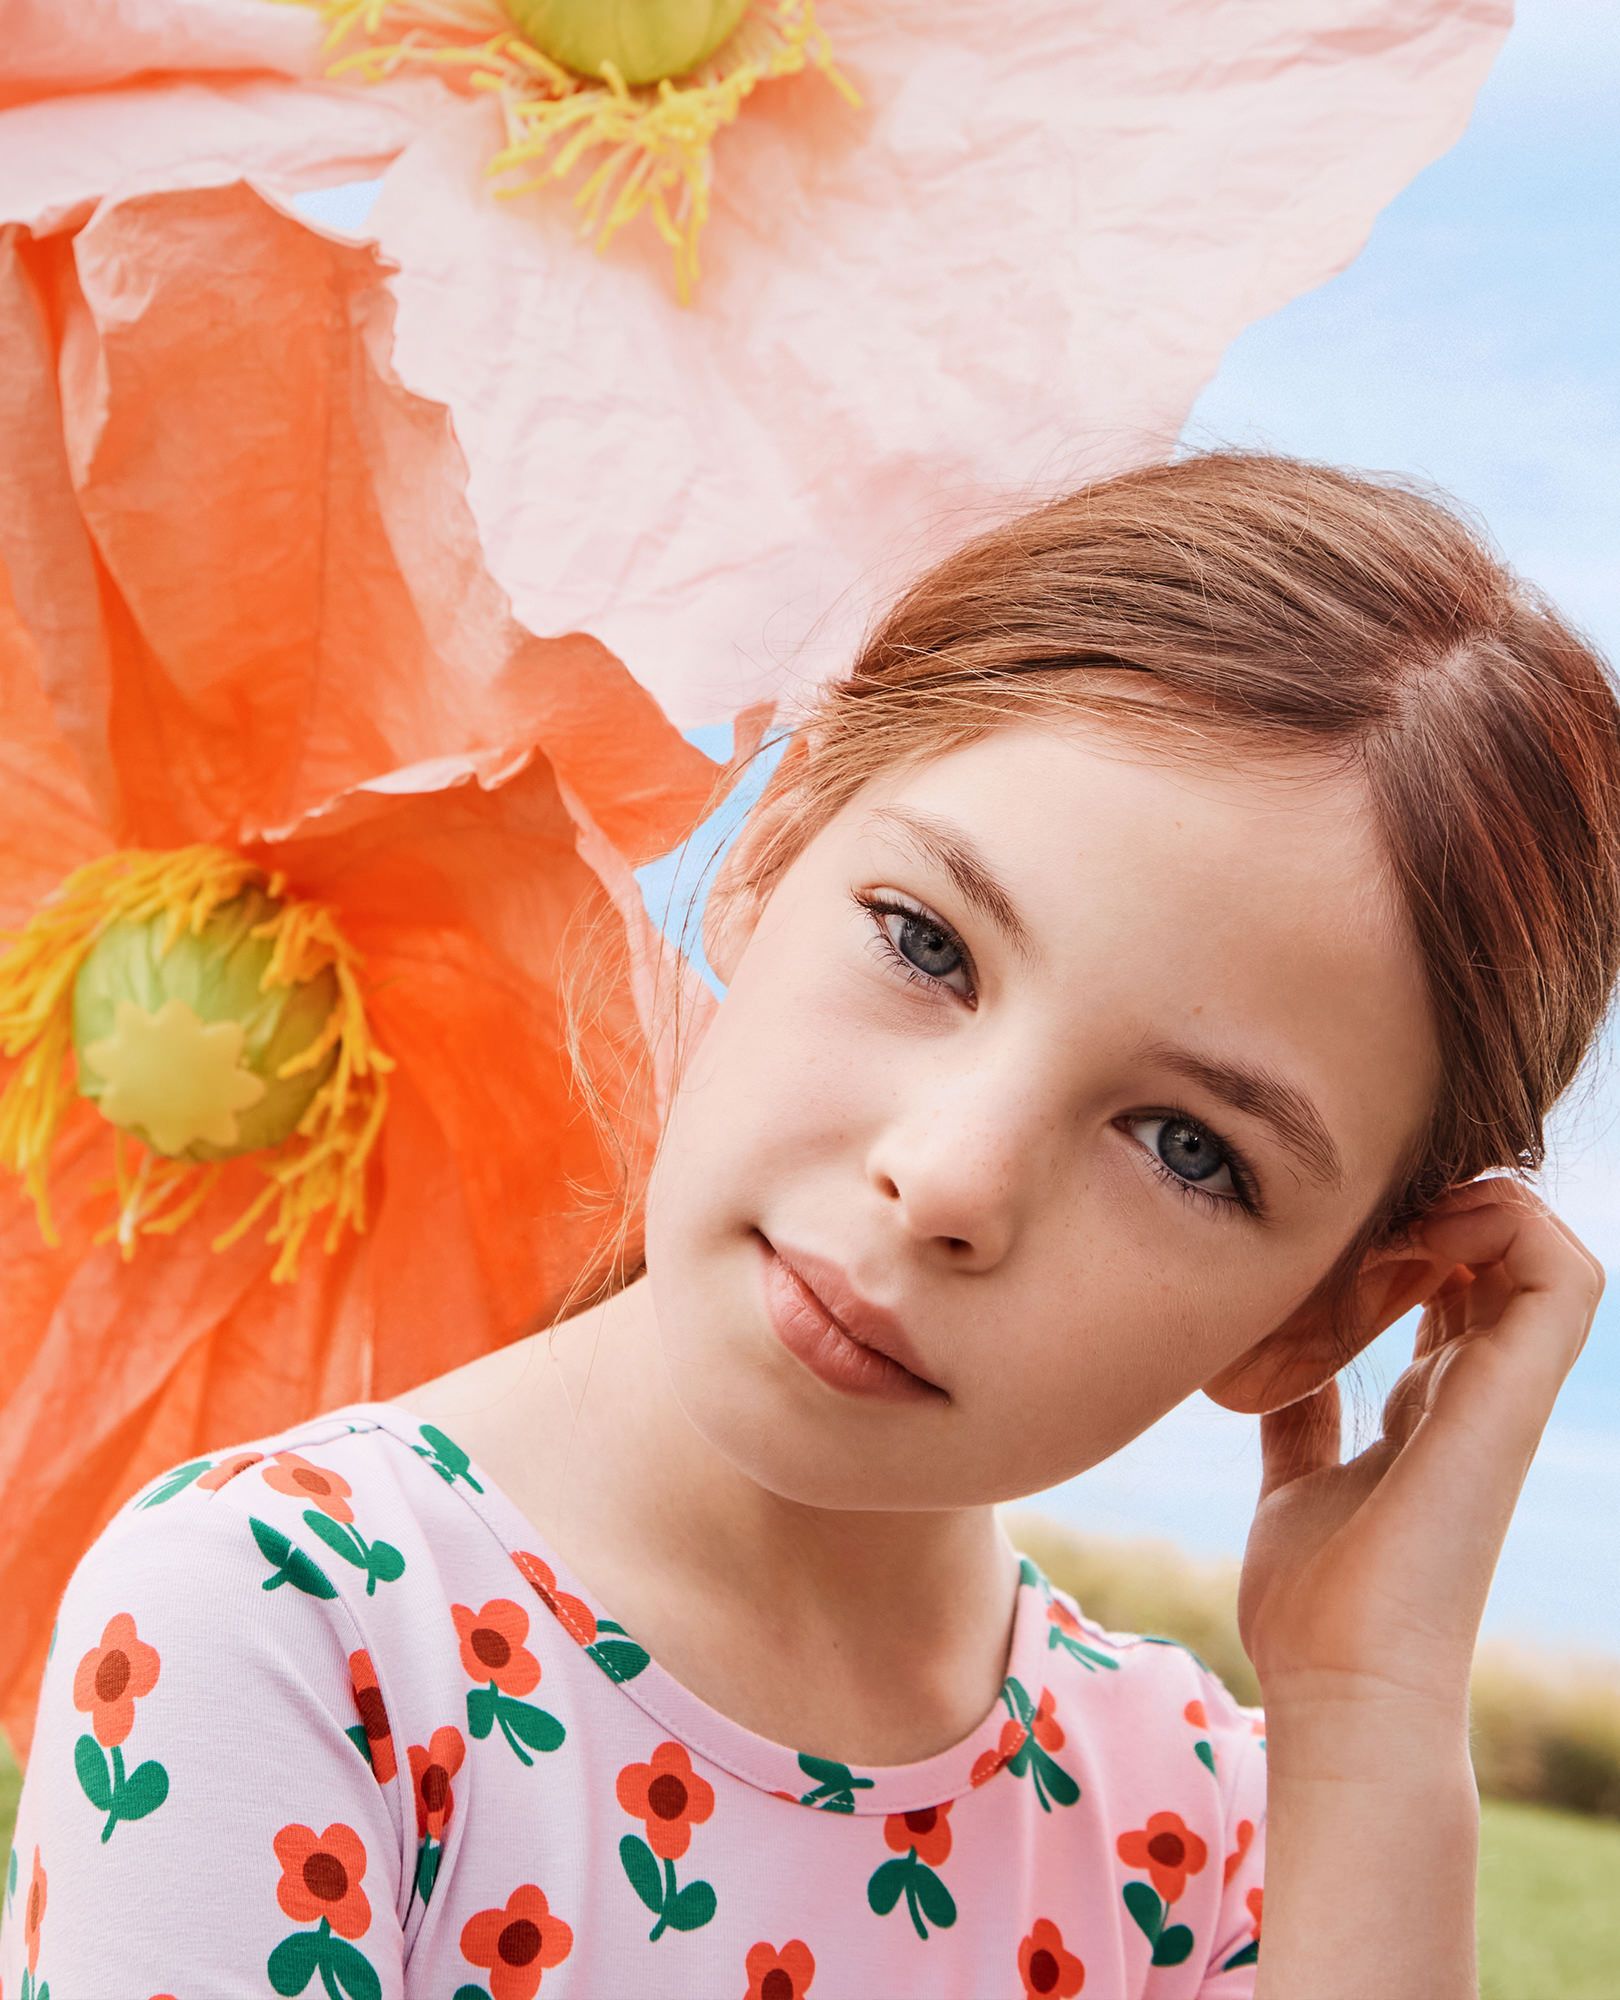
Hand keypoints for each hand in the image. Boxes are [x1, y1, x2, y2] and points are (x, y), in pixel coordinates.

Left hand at [1235, 1177, 1604, 1719]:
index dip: (1405, 1230)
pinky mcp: (1513, 1400)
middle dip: (1436, 1203)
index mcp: (1428, 1408)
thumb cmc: (1314, 1607)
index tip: (1331, 1226)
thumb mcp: (1294, 1481)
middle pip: (1493, 1256)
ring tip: (1394, 1218)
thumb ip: (1303, 1420)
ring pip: (1544, 1251)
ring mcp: (1502, 1395)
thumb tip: (1282, 1370)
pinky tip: (1420, 1238)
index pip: (1448, 1285)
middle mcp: (1475, 1394)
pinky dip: (1504, 1226)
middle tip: (1361, 1207)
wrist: (1341, 1682)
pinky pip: (1560, 1276)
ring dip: (1474, 1206)